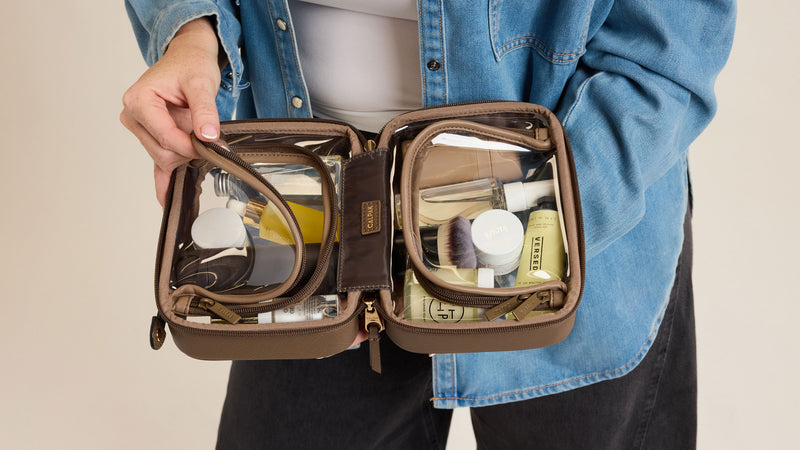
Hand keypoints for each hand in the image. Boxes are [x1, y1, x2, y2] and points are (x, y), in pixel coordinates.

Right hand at [120, 17, 222, 205]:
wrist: (188, 59)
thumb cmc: (191, 66)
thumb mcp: (202, 83)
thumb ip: (204, 110)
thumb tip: (208, 137)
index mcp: (139, 101)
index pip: (165, 137)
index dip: (190, 145)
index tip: (212, 145)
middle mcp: (133, 116)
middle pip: (163, 152)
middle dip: (189, 149)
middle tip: (208, 134)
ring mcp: (139, 129)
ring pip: (164, 158)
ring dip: (186, 152)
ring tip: (196, 131)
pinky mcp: (150, 138)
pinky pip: (156, 165)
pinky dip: (163, 182)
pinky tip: (166, 199)